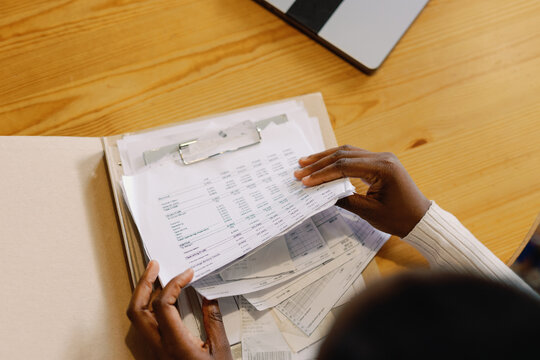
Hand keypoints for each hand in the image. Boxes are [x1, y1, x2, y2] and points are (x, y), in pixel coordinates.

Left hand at [127, 261, 231, 359]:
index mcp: (175, 345)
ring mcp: (150, 354)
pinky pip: (141, 329)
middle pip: (137, 309)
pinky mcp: (150, 358)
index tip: (187, 274)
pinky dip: (146, 310)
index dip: (174, 283)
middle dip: (144, 283)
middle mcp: (157, 349)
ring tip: (154, 280)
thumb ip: (213, 321)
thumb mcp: (220, 352)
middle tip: (154, 266)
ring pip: (135, 319)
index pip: (163, 304)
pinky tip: (158, 304)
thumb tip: (208, 297)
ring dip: (142, 296)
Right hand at [294, 145, 430, 237]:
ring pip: (348, 152)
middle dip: (319, 163)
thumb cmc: (398, 218)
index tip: (305, 181)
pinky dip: (337, 160)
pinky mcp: (380, 162)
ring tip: (305, 162)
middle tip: (299, 170)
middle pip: (344, 155)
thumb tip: (322, 194)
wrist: (420, 219)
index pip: (344, 166)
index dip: (322, 173)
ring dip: (326, 158)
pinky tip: (323, 163)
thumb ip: (345, 200)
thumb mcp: (369, 212)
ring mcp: (382, 158)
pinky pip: (355, 157)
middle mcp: (382, 158)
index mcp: (382, 168)